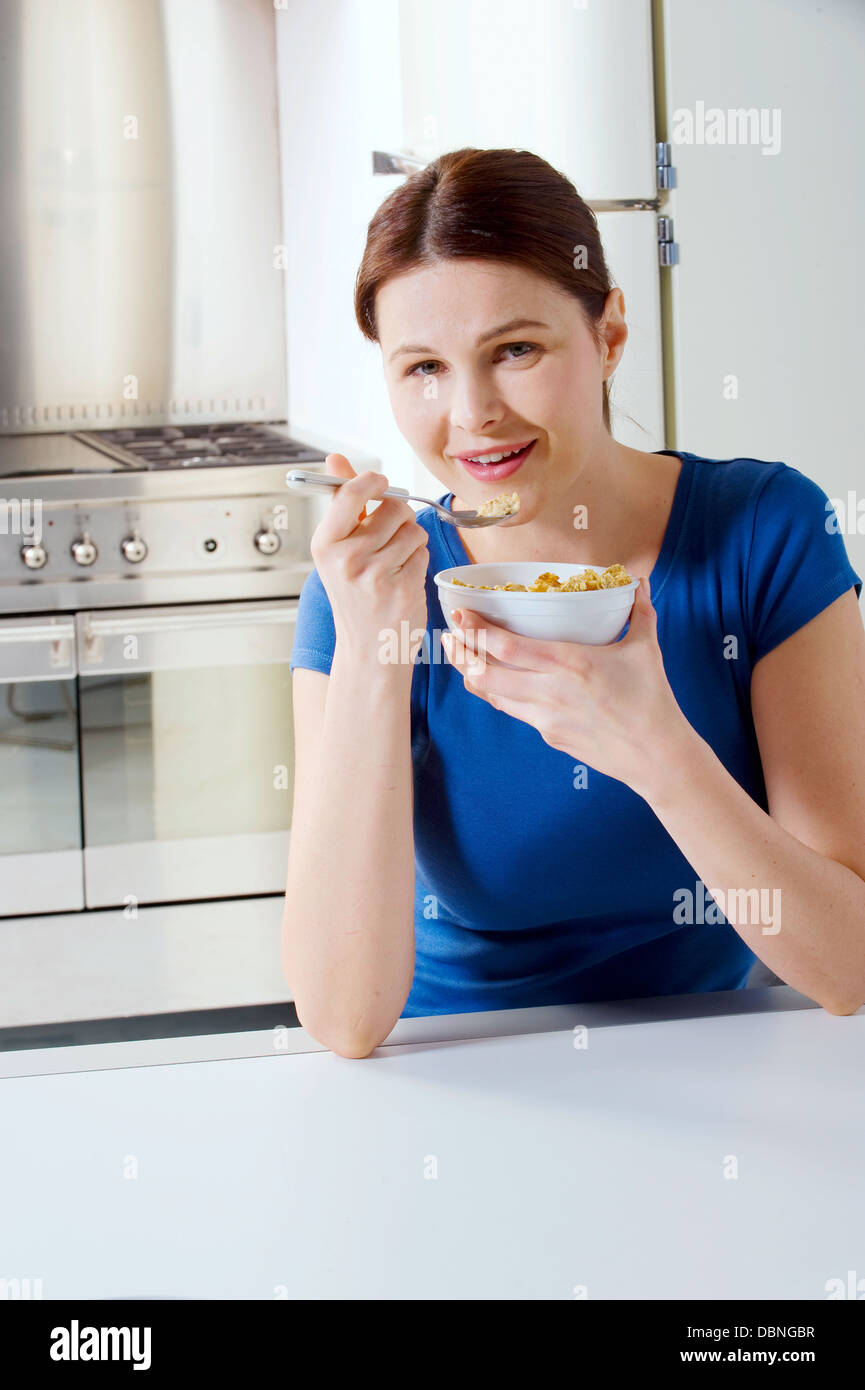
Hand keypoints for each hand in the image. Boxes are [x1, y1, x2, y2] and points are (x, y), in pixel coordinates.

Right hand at [310, 454, 428, 668]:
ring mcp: (375, 575)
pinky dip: (418, 562)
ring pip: (413, 529)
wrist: (367, 650)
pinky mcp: (402, 588)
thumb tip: (335, 459)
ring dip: (411, 541)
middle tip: (389, 537)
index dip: (373, 481)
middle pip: (393, 507)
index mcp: (325, 545)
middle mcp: (346, 559)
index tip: (381, 483)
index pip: (351, 493)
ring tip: (395, 562)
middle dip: (399, 516)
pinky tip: (403, 579)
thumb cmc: (354, 596)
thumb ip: (341, 502)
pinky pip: (423, 553)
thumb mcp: (337, 550)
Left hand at [440, 575, 694, 795]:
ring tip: (461, 657)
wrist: (657, 756)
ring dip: (472, 674)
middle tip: (448, 635)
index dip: (477, 630)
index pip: (508, 646)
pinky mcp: (548, 735)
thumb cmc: (653, 701)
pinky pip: (514, 711)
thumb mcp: (646, 649)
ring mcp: (546, 717)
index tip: (460, 614)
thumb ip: (639, 612)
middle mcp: (551, 690)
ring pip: (493, 695)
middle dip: (461, 653)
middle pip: (486, 673)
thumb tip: (638, 582)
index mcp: (571, 662)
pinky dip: (497, 694)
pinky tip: (492, 683)